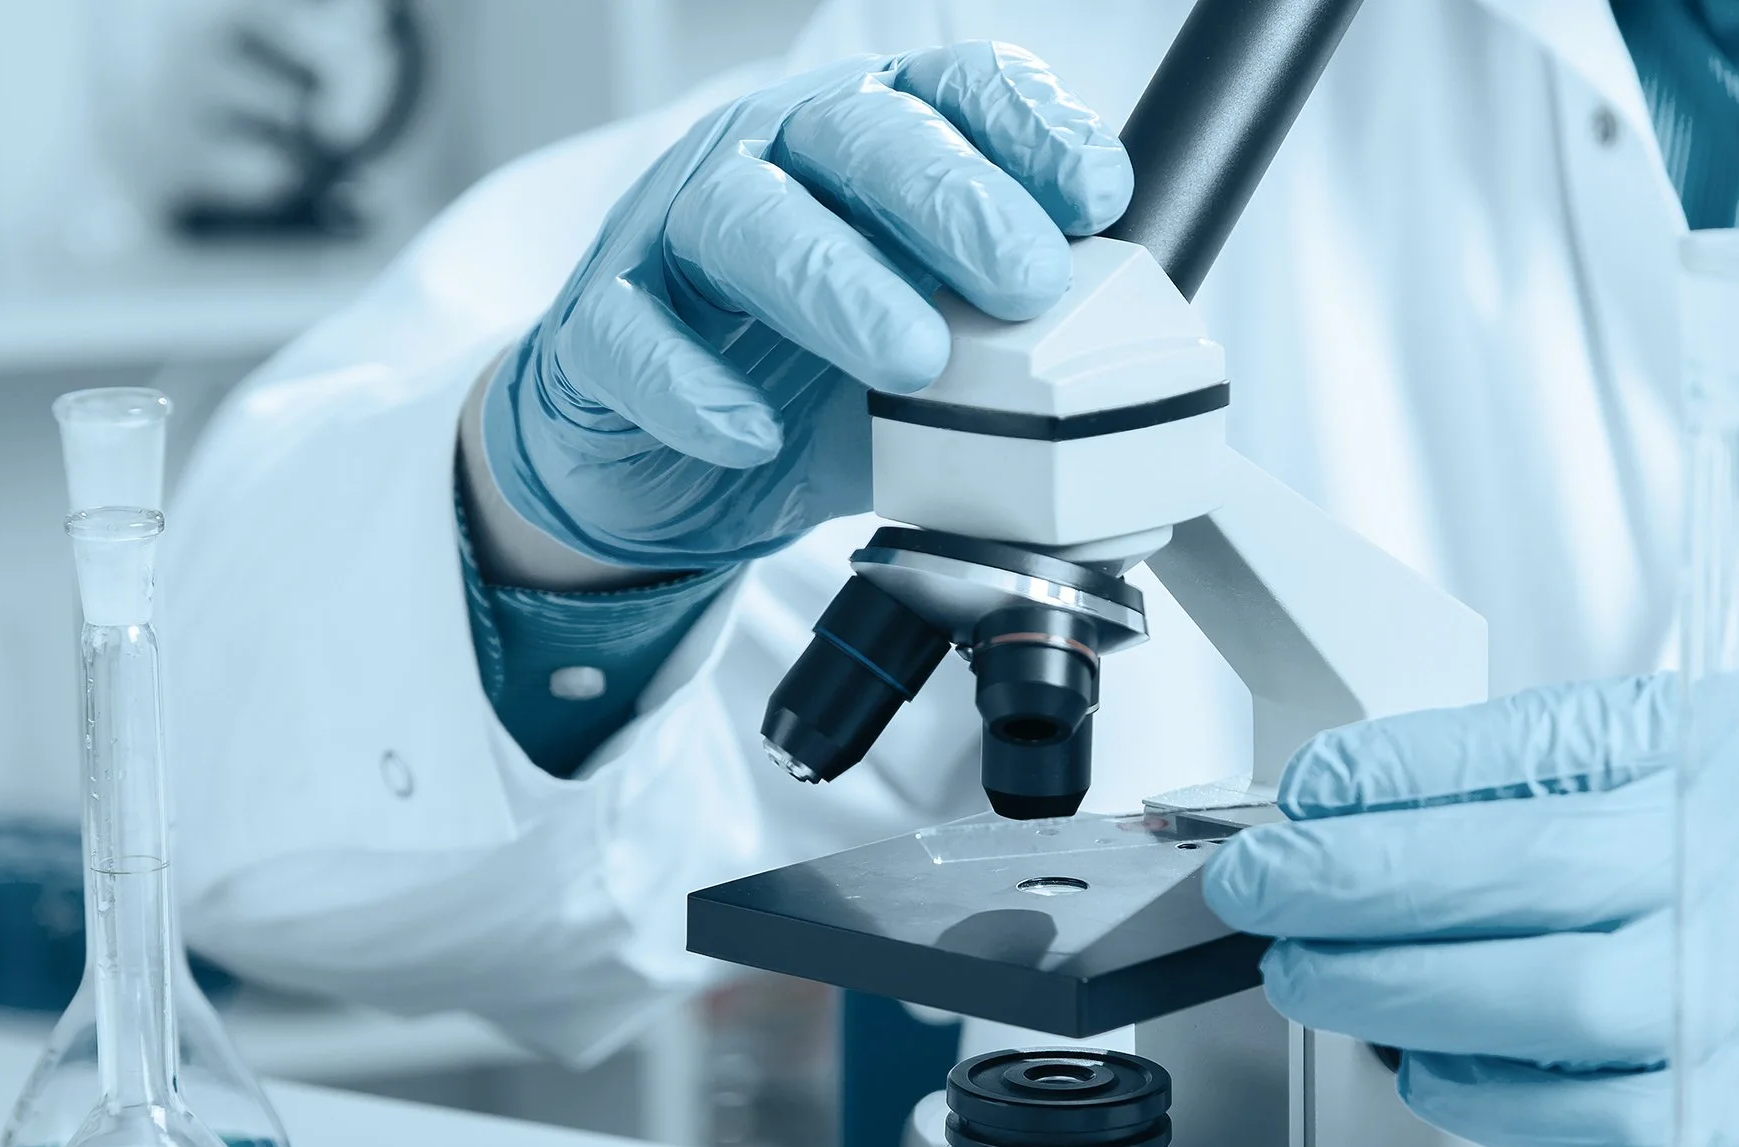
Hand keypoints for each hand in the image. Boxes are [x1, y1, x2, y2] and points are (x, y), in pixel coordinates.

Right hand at [481, 43, 1130, 565]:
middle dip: (952, 198)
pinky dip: (694, 384)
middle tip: (1022, 278)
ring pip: (744, 217)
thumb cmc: (813, 380)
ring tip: (914, 358)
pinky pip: (634, 336)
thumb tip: (1137, 388)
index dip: (1028, 130)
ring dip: (838, 283)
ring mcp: (676, 232)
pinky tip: (753, 430)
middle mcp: (772, 159)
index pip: (953, 92)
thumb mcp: (939, 359)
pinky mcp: (601, 326)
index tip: (1098, 197)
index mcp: (868, 143)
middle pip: (857, 134)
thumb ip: (1018, 348)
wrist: (667, 463)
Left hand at [1201, 675, 1738, 1146]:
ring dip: (1385, 1000)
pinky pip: (1570, 1128)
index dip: (1387, 779)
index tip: (1301, 790)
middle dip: (1346, 895)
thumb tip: (1378, 786)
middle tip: (1258, 889)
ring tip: (1314, 971)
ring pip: (1524, 1025)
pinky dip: (1469, 1090)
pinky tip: (1422, 1052)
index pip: (1533, 759)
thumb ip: (1584, 755)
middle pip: (1505, 896)